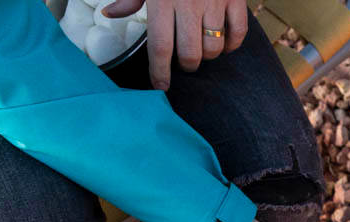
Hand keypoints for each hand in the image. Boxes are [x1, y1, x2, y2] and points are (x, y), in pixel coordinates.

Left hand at [102, 0, 248, 89]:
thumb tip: (110, 13)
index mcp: (162, 0)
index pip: (161, 47)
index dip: (160, 72)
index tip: (160, 86)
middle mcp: (189, 4)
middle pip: (190, 54)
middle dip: (186, 65)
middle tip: (183, 62)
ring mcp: (215, 2)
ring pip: (214, 48)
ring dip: (207, 55)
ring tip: (201, 49)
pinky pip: (239, 33)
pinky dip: (232, 45)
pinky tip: (224, 43)